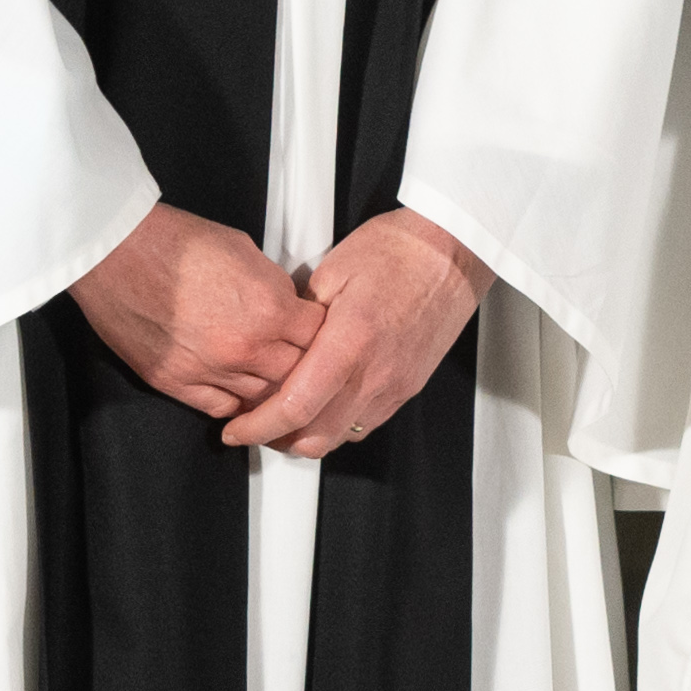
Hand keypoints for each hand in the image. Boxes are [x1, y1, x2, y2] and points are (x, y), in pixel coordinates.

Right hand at [70, 200, 318, 424]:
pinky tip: (238, 389)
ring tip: (270, 375)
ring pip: (262, 397)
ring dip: (269, 386)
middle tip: (296, 357)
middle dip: (302, 364)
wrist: (116, 250)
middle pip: (297, 374)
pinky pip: (221, 407)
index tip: (316, 331)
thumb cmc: (173, 240)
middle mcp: (245, 348)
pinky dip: (234, 401)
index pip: (320, 337)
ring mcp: (210, 370)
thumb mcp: (244, 249)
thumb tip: (286, 303)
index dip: (322, 332)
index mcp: (269, 309)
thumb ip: (273, 284)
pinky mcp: (176, 383)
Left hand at [221, 208, 489, 455]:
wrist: (453, 251)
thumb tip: (275, 342)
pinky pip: (365, 423)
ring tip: (285, 416)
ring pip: (341, 438)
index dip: (257, 427)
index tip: (237, 428)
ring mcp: (395, 386)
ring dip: (307, 436)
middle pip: (315, 439)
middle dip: (275, 440)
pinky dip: (336, 424)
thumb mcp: (332, 271)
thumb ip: (299, 317)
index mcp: (350, 342)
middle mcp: (375, 373)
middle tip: (253, 426)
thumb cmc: (398, 250)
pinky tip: (323, 403)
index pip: (295, 408)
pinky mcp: (408, 387)